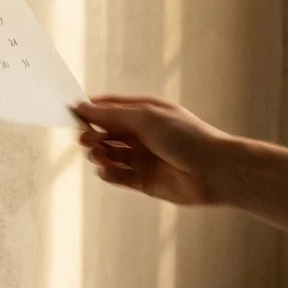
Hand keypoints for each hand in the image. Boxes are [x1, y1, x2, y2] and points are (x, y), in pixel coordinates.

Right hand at [72, 95, 240, 205]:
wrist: (215, 171)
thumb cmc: (186, 136)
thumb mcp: (145, 118)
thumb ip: (111, 115)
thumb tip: (82, 107)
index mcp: (144, 113)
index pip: (109, 108)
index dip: (90, 110)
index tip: (71, 113)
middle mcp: (141, 134)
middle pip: (106, 132)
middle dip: (92, 134)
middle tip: (83, 138)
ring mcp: (142, 158)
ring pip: (109, 155)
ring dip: (98, 154)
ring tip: (97, 154)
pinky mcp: (143, 181)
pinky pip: (117, 175)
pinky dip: (107, 172)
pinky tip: (105, 169)